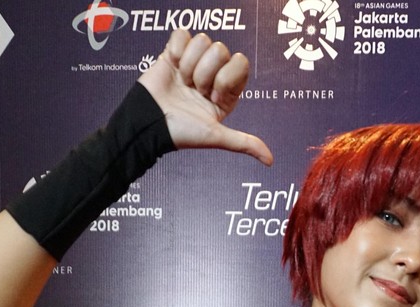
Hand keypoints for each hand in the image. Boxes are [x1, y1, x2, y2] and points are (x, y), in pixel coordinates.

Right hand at [139, 30, 272, 164]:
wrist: (149, 123)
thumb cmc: (182, 132)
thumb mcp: (217, 137)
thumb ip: (245, 143)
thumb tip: (270, 161)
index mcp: (228, 91)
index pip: (240, 63)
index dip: (224, 79)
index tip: (211, 96)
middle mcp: (213, 74)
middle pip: (221, 50)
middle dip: (204, 73)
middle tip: (194, 90)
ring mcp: (194, 61)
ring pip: (202, 41)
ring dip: (189, 64)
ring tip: (182, 82)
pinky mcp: (175, 51)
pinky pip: (183, 33)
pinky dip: (177, 50)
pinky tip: (173, 67)